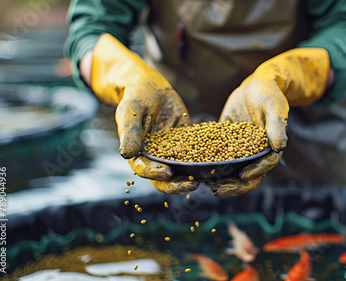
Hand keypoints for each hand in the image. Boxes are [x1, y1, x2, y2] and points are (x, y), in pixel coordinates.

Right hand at [90, 34, 198, 193]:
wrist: (149, 87)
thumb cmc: (134, 98)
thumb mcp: (130, 112)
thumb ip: (129, 132)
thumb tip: (126, 154)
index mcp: (138, 155)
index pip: (145, 170)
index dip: (155, 173)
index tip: (167, 173)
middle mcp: (155, 158)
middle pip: (165, 179)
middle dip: (178, 184)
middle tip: (192, 184)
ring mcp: (172, 152)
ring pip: (183, 170)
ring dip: (194, 176)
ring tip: (208, 177)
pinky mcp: (187, 143)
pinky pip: (197, 154)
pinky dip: (206, 160)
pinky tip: (219, 161)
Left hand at [208, 48, 331, 196]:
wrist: (256, 85)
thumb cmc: (270, 94)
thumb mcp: (275, 107)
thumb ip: (277, 126)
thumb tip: (279, 146)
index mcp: (269, 148)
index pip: (264, 166)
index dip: (255, 172)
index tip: (242, 175)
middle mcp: (255, 153)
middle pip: (247, 177)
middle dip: (234, 186)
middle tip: (217, 189)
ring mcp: (240, 150)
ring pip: (231, 171)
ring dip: (220, 180)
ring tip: (205, 184)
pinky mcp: (227, 142)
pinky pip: (218, 156)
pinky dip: (209, 164)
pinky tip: (196, 168)